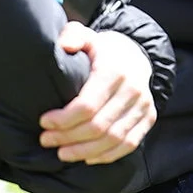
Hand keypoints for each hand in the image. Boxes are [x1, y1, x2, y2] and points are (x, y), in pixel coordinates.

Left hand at [39, 23, 156, 164]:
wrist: (135, 55)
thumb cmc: (102, 50)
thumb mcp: (86, 36)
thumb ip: (73, 35)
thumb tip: (64, 45)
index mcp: (115, 71)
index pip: (88, 105)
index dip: (64, 119)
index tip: (44, 122)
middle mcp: (133, 90)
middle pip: (98, 126)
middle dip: (68, 137)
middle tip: (46, 140)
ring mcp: (144, 106)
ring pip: (113, 139)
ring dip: (84, 151)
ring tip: (62, 153)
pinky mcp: (148, 118)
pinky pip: (129, 145)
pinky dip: (107, 155)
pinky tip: (87, 157)